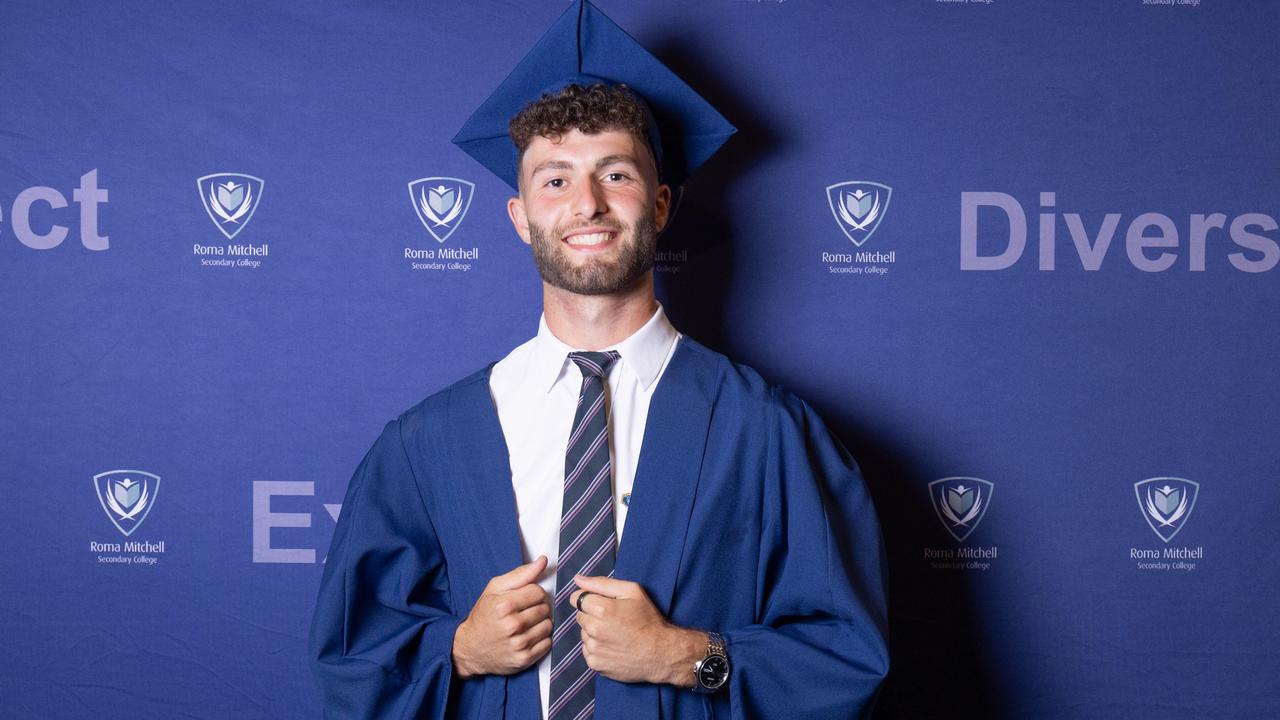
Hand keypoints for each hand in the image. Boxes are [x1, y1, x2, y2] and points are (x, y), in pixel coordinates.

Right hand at [451, 555, 552, 677]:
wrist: (470, 648)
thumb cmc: (484, 615)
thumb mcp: (495, 589)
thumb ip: (521, 574)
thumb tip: (543, 561)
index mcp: (504, 606)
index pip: (538, 592)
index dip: (533, 593)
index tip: (524, 598)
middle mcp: (512, 626)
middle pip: (545, 608)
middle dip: (537, 607)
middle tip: (524, 611)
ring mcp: (519, 644)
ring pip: (548, 625)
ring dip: (540, 623)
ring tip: (526, 624)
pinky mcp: (524, 659)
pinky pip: (547, 643)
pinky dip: (541, 639)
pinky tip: (528, 636)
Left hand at [570, 574, 706, 686]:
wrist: (661, 653)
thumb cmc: (648, 620)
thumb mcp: (632, 592)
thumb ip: (602, 583)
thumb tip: (578, 579)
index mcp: (602, 609)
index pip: (576, 598)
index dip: (589, 598)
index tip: (602, 603)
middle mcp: (594, 630)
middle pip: (580, 616)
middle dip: (592, 614)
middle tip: (613, 619)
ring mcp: (594, 649)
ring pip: (583, 634)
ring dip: (594, 632)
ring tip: (615, 634)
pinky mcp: (595, 664)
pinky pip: (587, 650)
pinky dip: (597, 648)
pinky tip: (613, 646)